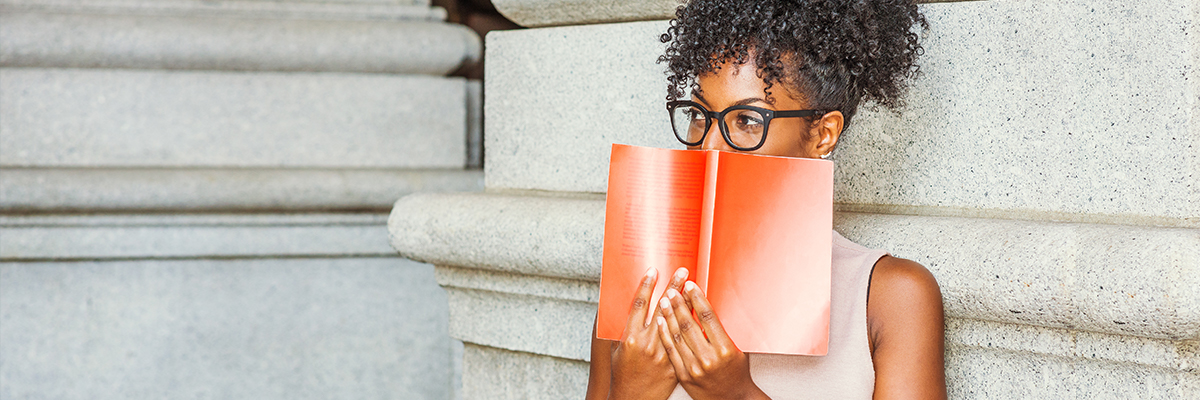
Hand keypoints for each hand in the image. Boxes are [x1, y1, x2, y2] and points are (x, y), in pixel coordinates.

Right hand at [608, 267, 687, 399]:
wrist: (633, 399)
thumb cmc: (622, 374)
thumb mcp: (617, 349)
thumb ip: (624, 328)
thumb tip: (629, 306)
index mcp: (630, 338)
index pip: (640, 305)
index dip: (646, 286)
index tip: (653, 270)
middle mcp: (648, 344)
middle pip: (663, 308)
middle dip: (672, 287)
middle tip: (682, 271)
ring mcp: (663, 355)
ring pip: (678, 322)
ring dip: (685, 302)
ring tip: (691, 285)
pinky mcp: (675, 363)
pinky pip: (686, 341)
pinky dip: (692, 325)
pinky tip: (697, 313)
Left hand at [656, 281, 767, 399]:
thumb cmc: (736, 373)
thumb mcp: (735, 349)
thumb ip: (719, 331)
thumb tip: (703, 306)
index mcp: (724, 349)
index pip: (707, 317)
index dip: (697, 298)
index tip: (690, 285)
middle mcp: (708, 358)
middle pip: (689, 324)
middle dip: (679, 303)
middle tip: (673, 288)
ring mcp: (694, 368)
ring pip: (677, 336)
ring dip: (669, 315)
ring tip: (664, 299)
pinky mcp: (684, 375)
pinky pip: (671, 350)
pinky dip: (664, 333)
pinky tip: (660, 320)